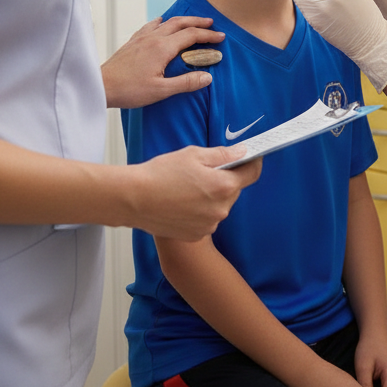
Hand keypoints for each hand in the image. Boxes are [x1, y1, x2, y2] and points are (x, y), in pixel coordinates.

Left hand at [102, 16, 225, 108]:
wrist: (101, 85)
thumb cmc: (128, 90)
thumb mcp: (161, 91)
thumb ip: (186, 83)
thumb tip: (207, 76)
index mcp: (162, 48)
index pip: (191, 35)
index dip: (208, 35)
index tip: (220, 38)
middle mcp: (153, 38)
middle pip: (181, 23)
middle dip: (198, 22)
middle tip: (211, 24)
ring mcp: (142, 38)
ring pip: (167, 22)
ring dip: (183, 20)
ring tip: (192, 22)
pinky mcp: (133, 41)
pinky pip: (151, 25)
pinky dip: (162, 22)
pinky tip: (160, 22)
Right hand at [132, 145, 260, 239]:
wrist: (134, 199)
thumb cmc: (162, 173)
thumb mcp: (194, 155)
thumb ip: (223, 154)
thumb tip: (243, 152)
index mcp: (224, 186)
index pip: (252, 173)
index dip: (252, 162)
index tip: (250, 156)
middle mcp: (221, 209)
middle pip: (234, 190)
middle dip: (226, 179)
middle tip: (205, 170)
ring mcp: (209, 224)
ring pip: (219, 205)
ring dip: (212, 196)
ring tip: (188, 187)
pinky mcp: (196, 235)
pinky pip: (207, 218)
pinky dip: (200, 210)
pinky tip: (182, 202)